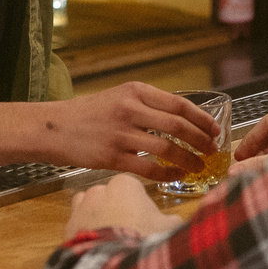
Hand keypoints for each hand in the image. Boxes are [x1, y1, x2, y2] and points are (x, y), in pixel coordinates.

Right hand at [0, 83, 220, 182]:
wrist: (52, 128)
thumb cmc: (88, 114)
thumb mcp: (118, 98)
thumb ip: (147, 106)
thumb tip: (182, 121)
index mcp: (135, 91)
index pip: (178, 104)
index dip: (201, 119)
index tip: (215, 130)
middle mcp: (130, 110)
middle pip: (177, 126)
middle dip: (200, 140)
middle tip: (211, 150)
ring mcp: (121, 135)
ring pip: (167, 149)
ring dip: (188, 160)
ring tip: (197, 166)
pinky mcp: (112, 158)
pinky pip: (149, 169)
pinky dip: (167, 174)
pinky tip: (175, 177)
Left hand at [62, 173, 178, 240]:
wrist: (111, 264)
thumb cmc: (142, 240)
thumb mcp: (168, 229)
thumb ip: (171, 220)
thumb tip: (175, 222)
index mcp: (125, 184)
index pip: (133, 187)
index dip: (140, 203)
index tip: (145, 218)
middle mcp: (99, 190)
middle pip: (110, 196)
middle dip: (117, 209)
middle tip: (129, 230)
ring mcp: (81, 207)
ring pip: (89, 206)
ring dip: (97, 217)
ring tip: (108, 237)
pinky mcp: (69, 226)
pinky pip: (77, 225)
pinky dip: (84, 232)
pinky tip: (95, 247)